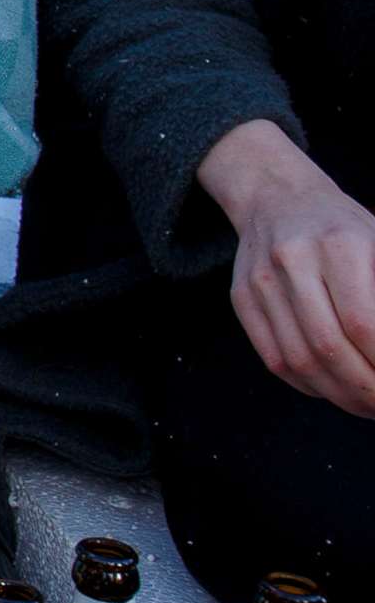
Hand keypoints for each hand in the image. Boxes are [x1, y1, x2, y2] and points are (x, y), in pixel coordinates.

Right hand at [201, 120, 374, 415]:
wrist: (277, 197)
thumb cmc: (344, 227)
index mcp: (339, 244)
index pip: (362, 323)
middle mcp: (293, 260)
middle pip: (328, 346)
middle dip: (364, 389)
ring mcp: (260, 281)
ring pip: (298, 359)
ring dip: (337, 395)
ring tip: (364, 404)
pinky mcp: (241, 298)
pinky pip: (273, 358)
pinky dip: (306, 385)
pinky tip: (331, 389)